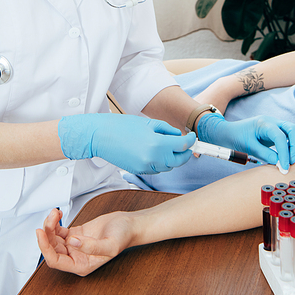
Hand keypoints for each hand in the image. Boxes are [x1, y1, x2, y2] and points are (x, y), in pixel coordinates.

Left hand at [37, 208, 131, 275]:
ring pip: (54, 238)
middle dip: (48, 232)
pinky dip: (55, 222)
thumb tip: (72, 242)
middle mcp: (76, 256)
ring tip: (55, 213)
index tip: (40, 233)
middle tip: (51, 217)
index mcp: (81, 265)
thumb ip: (91, 246)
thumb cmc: (123, 237)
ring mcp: (75, 245)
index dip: (45, 248)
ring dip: (50, 225)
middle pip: (52, 248)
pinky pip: (59, 231)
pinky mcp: (76, 233)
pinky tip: (58, 214)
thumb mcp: (110, 245)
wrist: (129, 224)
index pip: (55, 261)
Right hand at [58, 113, 195, 173]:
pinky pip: (157, 169)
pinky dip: (161, 162)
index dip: (191, 141)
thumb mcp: (149, 123)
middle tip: (186, 144)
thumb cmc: (123, 125)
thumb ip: (167, 130)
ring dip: (173, 158)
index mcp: (157, 144)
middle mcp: (153, 159)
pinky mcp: (139, 171)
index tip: (193, 137)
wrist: (101, 136)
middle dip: (185, 153)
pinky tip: (157, 152)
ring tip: (170, 146)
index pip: (182, 146)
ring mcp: (145, 167)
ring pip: (168, 167)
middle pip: (178, 160)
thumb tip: (179, 137)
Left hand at [197, 113, 294, 170]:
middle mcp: (272, 122)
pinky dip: (290, 147)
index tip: (284, 167)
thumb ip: (265, 154)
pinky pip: (288, 137)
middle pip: (293, 129)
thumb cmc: (237, 137)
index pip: (280, 137)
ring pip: (293, 132)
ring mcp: (275, 126)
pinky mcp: (276, 132)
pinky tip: (285, 158)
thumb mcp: (249, 147)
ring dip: (294, 147)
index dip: (284, 153)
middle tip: (291, 162)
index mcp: (264, 123)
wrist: (230, 132)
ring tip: (288, 162)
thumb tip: (280, 163)